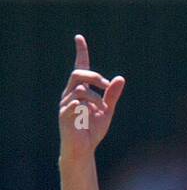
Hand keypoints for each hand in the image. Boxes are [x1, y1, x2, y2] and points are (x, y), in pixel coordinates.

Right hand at [59, 34, 124, 160]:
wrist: (83, 151)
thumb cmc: (92, 131)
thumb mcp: (106, 111)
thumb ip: (112, 96)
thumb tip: (120, 79)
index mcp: (79, 91)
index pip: (79, 67)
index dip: (81, 52)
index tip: (79, 38)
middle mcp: (70, 94)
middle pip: (78, 74)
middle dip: (94, 76)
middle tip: (107, 84)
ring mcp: (65, 104)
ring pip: (80, 90)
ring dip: (94, 98)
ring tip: (100, 110)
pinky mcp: (64, 115)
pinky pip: (74, 104)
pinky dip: (84, 108)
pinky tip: (88, 116)